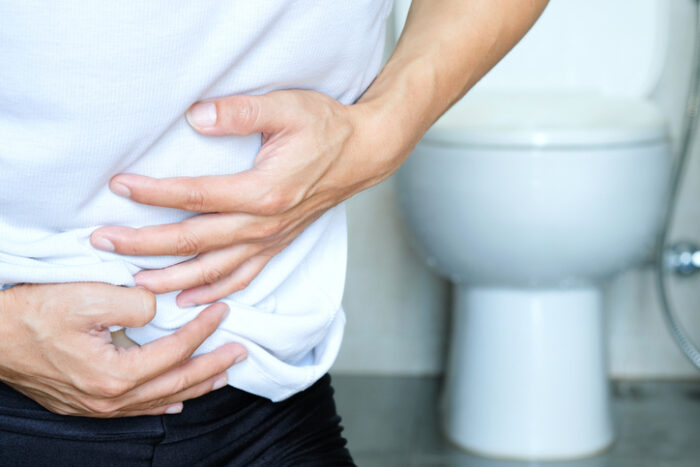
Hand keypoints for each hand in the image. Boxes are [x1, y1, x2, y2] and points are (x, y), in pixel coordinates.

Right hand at [0, 282, 246, 416]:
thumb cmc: (34, 315)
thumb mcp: (88, 297)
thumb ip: (136, 303)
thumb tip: (159, 310)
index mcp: (116, 373)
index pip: (176, 352)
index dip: (203, 331)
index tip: (223, 312)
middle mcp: (111, 398)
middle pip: (176, 383)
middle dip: (213, 366)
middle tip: (240, 352)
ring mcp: (98, 405)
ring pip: (160, 399)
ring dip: (195, 386)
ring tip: (222, 375)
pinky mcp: (86, 403)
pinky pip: (136, 408)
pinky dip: (163, 402)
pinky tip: (176, 401)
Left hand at [90, 90, 398, 305]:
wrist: (363, 153)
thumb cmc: (326, 128)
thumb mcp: (287, 108)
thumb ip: (240, 112)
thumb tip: (195, 118)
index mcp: (263, 190)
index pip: (196, 196)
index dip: (154, 193)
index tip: (119, 185)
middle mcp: (264, 223)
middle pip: (195, 242)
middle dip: (145, 245)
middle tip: (103, 242)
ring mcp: (271, 239)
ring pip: (214, 270)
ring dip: (172, 279)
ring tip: (135, 283)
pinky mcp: (277, 243)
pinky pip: (242, 277)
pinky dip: (214, 292)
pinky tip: (190, 300)